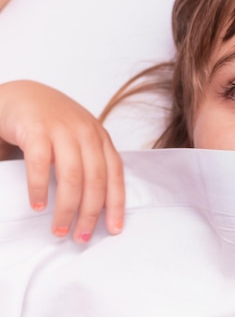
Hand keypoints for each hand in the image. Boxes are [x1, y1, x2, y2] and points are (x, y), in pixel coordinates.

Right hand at [0, 80, 123, 241]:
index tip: (115, 229)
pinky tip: (38, 205)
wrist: (21, 95)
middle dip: (91, 212)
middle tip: (82, 236)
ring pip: (73, 175)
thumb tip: (94, 206)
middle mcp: (86, 133)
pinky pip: (41, 163)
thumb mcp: (77, 140)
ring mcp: (62, 129)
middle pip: (96, 179)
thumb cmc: (50, 123)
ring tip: (60, 229)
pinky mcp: (36, 129)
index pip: (116, 174)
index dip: (117, 203)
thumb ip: (88, 163)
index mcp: (100, 138)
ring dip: (67, 206)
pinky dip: (40, 187)